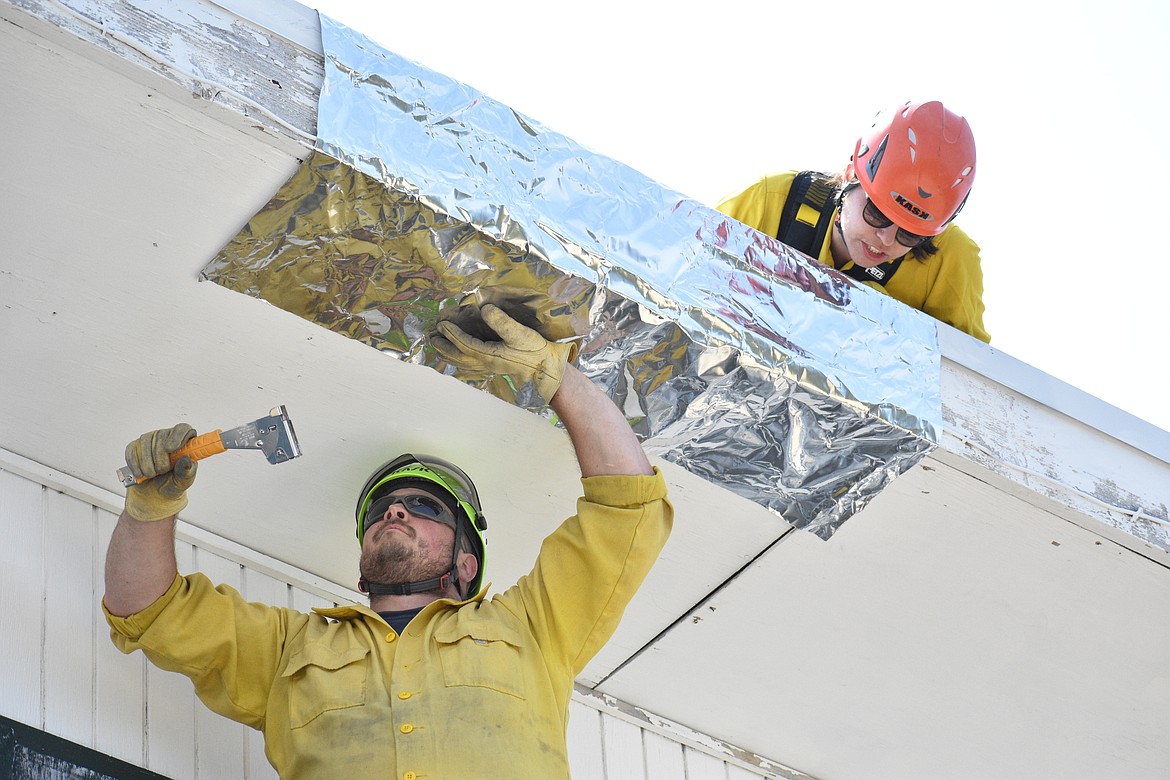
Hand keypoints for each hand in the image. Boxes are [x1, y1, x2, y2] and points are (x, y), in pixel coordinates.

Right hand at [123, 424, 197, 520]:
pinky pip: (132, 452)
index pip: (182, 429)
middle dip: (161, 460)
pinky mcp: (134, 446)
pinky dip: (136, 466)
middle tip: (162, 471)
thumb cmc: (173, 482)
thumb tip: (186, 460)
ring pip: (145, 444)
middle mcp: (167, 436)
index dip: (177, 436)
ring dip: (148, 465)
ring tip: (153, 474)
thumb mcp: (184, 481)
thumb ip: (186, 471)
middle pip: (162, 437)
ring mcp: (149, 439)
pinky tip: (141, 473)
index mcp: (184, 441)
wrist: (155, 491)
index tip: (171, 449)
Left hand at [432, 303, 577, 401]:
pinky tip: (457, 357)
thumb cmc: (534, 351)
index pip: (464, 344)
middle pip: (458, 356)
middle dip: (443, 346)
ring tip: (437, 346)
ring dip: (447, 354)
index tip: (441, 324)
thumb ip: (502, 321)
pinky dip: (458, 361)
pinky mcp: (494, 368)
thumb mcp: (520, 333)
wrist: (546, 369)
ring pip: (462, 363)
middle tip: (431, 337)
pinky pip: (469, 366)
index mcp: (489, 355)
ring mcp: (489, 367)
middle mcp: (485, 363)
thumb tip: (484, 309)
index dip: (451, 334)